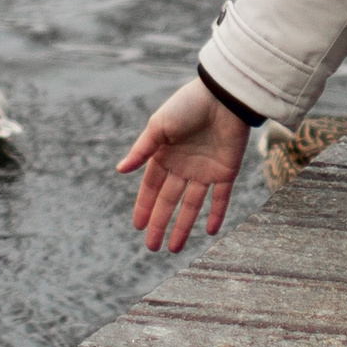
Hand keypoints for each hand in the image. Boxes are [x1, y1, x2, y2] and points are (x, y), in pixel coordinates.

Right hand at [117, 78, 250, 251]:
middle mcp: (183, 166)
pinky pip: (221, 198)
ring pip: (192, 205)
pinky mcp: (226, 172)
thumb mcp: (159, 126)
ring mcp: (205, 171)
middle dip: (160, 223)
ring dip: (183, 226)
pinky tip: (209, 232)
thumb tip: (120, 170)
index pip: (152, 187)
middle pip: (169, 201)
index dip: (144, 206)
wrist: (223, 97)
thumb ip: (142, 150)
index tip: (137, 226)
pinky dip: (216, 214)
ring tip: (174, 249)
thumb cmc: (188, 106)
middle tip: (152, 247)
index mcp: (165, 155)